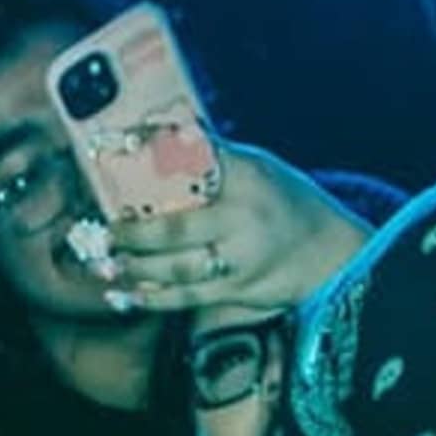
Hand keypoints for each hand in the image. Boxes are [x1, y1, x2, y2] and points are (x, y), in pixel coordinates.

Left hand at [85, 138, 363, 316]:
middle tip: (105, 230)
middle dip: (133, 232)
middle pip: (176, 226)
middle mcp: (243, 217)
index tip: (110, 147)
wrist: (330, 252)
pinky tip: (127, 295)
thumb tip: (149, 138)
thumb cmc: (284, 201)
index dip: (147, 150)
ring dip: (137, 267)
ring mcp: (242, 258)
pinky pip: (189, 296)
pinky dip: (154, 298)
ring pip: (178, 267)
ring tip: (107, 262)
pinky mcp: (240, 290)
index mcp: (245, 175)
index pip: (190, 156)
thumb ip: (210, 158)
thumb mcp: (256, 166)